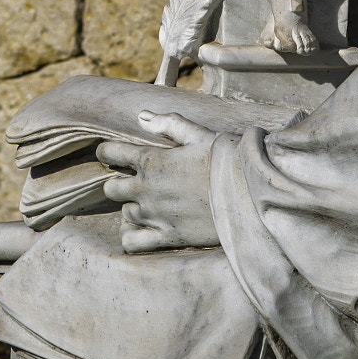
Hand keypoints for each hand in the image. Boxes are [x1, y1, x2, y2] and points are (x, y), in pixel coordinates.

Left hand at [98, 112, 221, 252]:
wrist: (249, 194)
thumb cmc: (227, 160)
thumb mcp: (199, 134)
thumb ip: (168, 124)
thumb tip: (142, 116)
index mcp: (152, 159)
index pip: (110, 153)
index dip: (107, 152)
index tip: (112, 155)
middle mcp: (146, 188)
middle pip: (111, 189)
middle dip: (119, 184)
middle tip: (135, 183)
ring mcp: (155, 215)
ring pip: (125, 214)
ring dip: (133, 209)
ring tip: (149, 206)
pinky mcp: (167, 237)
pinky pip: (132, 242)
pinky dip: (132, 237)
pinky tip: (143, 230)